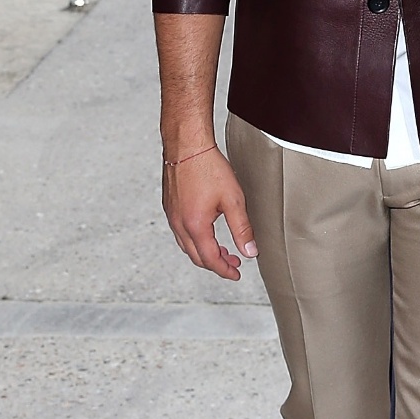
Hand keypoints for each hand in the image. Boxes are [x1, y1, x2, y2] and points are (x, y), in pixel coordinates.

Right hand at [162, 145, 257, 280]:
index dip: (225, 270)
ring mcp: (172, 215)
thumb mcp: (233, 200)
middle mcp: (179, 224)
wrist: (187, 144)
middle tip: (233, 263)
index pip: (210, 259)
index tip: (236, 274)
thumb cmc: (208, 167)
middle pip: (196, 256)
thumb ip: (242, 229)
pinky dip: (194, 239)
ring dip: (204, 251)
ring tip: (222, 249)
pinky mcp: (169, 206)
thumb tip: (250, 252)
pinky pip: (180, 232)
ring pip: (186, 245)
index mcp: (195, 226)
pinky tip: (206, 231)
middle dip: (215, 263)